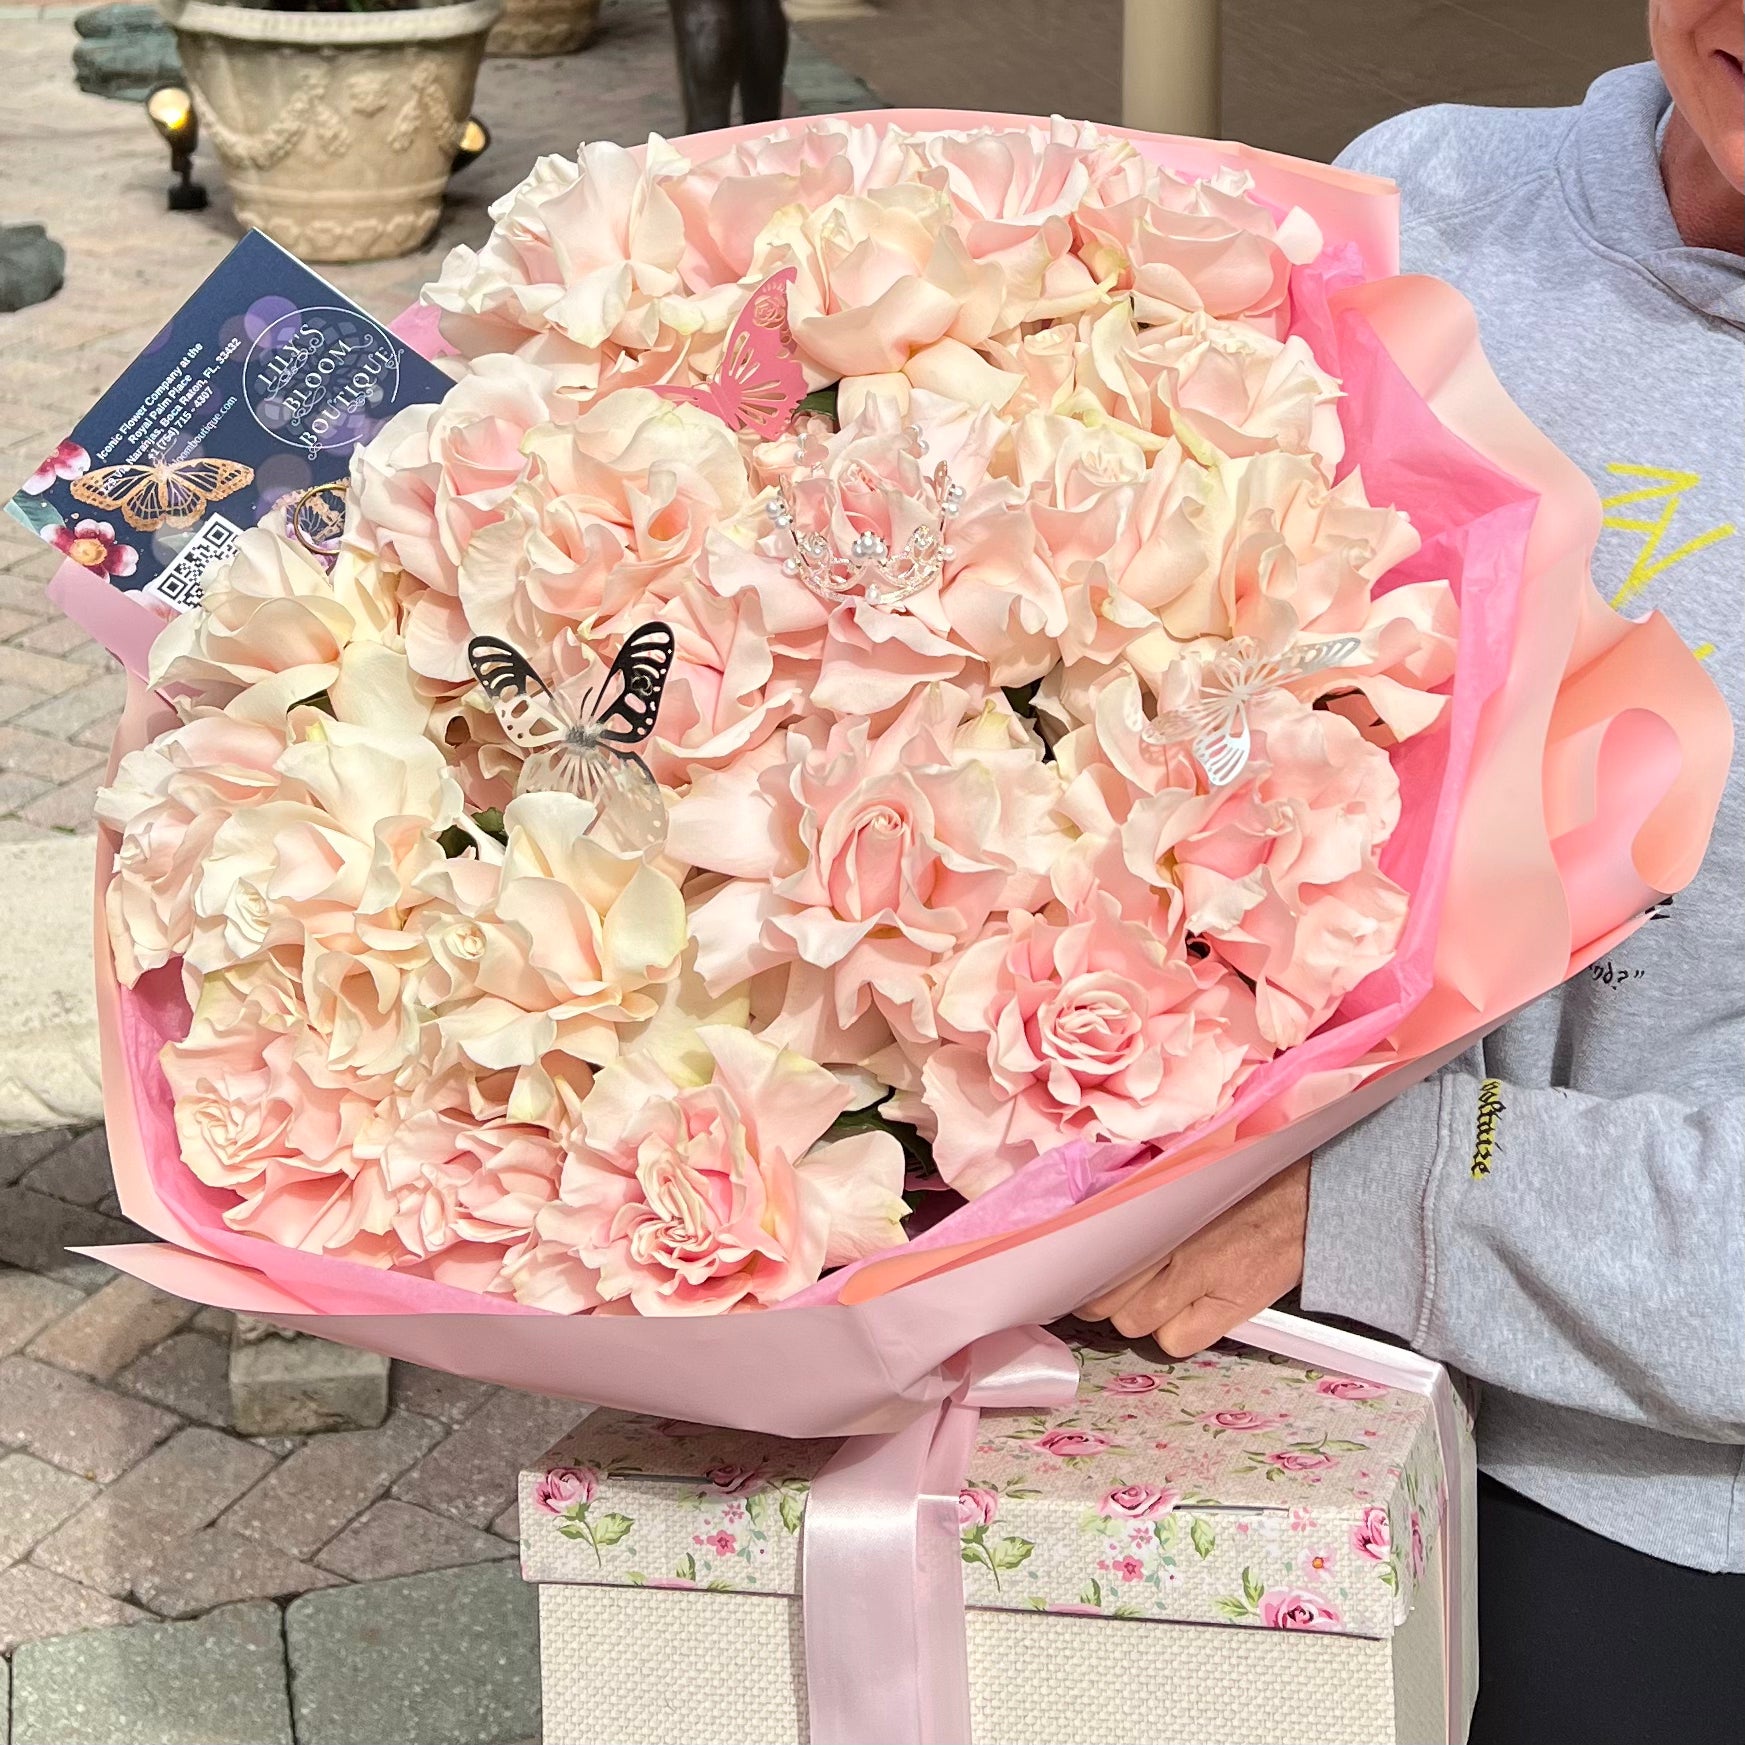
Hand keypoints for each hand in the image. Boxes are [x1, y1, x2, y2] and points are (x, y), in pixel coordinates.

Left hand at [1077, 1158, 1310, 1356]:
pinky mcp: (1229, 1304)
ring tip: (1157, 1301)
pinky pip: (1176, 1342)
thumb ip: (1141, 1210)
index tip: (1081, 1276)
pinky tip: (1189, 1315)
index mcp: (1154, 1207)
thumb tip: (1095, 1233)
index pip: (1094, 1254)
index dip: (1084, 1273)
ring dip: (1139, 1318)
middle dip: (1102, 1301)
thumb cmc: (1243, 1191)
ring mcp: (1199, 1276)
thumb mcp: (1182, 1187)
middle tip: (1111, 1295)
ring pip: (1134, 1323)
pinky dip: (1177, 1335)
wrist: (1306, 1200)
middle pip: (1104, 1296)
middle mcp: (1169, 1241)